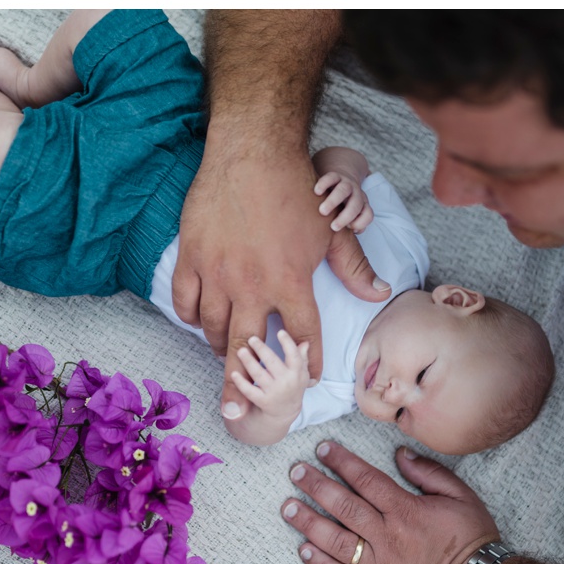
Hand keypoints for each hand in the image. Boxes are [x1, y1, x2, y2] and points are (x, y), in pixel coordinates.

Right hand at [174, 133, 386, 414]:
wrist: (251, 151)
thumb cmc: (295, 186)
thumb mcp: (331, 227)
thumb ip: (353, 266)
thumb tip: (378, 294)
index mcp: (291, 281)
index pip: (301, 337)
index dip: (308, 362)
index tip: (310, 378)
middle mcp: (252, 285)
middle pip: (246, 351)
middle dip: (242, 387)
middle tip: (237, 412)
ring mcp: (217, 273)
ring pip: (214, 329)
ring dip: (221, 349)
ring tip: (226, 357)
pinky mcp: (192, 258)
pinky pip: (186, 304)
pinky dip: (193, 318)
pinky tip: (202, 321)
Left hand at [229, 330, 309, 421]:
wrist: (285, 413)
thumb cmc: (292, 387)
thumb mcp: (301, 373)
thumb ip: (302, 357)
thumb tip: (305, 342)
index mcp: (297, 373)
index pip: (294, 356)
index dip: (288, 344)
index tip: (280, 332)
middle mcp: (287, 382)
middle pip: (273, 363)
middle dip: (262, 349)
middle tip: (251, 338)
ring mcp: (274, 392)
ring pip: (259, 375)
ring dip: (249, 362)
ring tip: (241, 351)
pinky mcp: (262, 401)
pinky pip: (250, 391)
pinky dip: (241, 383)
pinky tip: (234, 373)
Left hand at [280, 441, 498, 563]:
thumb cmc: (473, 542)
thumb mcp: (462, 498)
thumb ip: (429, 474)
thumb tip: (400, 455)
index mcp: (406, 512)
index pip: (366, 480)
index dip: (341, 462)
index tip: (321, 450)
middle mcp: (387, 537)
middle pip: (344, 507)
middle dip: (316, 486)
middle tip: (295, 472)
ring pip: (336, 541)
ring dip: (309, 522)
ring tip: (287, 507)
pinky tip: (303, 551)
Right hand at [314, 169, 373, 233]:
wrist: (341, 178)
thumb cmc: (342, 205)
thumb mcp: (348, 215)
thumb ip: (348, 227)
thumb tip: (343, 240)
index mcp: (362, 205)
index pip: (368, 215)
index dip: (360, 223)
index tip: (349, 229)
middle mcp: (356, 194)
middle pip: (356, 205)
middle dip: (346, 217)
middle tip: (333, 227)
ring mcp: (346, 184)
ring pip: (343, 190)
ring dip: (334, 201)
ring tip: (323, 211)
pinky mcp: (335, 176)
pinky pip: (331, 177)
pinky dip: (324, 184)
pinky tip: (317, 192)